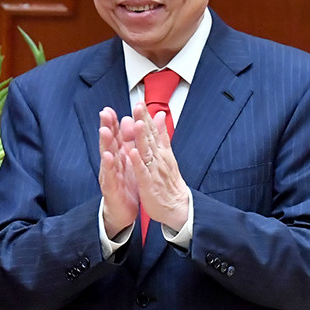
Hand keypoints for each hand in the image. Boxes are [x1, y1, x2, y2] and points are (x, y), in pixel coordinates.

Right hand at [99, 108, 139, 237]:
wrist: (123, 211)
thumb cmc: (126, 185)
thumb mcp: (129, 162)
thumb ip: (129, 142)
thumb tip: (130, 121)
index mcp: (118, 156)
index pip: (114, 136)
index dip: (112, 123)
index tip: (110, 108)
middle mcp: (111, 163)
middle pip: (108, 142)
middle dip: (106, 127)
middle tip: (104, 113)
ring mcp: (110, 175)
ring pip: (107, 156)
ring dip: (105, 143)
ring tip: (104, 130)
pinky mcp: (111, 188)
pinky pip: (110, 175)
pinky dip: (109, 166)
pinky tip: (108, 157)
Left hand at [122, 106, 191, 232]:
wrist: (177, 206)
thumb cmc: (169, 182)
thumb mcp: (166, 155)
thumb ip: (161, 134)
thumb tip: (160, 115)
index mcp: (161, 151)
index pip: (153, 130)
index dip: (146, 116)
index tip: (140, 102)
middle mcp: (159, 158)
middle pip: (150, 137)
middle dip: (144, 121)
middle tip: (138, 106)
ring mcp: (154, 171)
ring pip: (147, 151)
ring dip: (142, 137)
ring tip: (137, 123)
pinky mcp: (149, 184)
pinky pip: (143, 171)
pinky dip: (138, 162)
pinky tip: (132, 152)